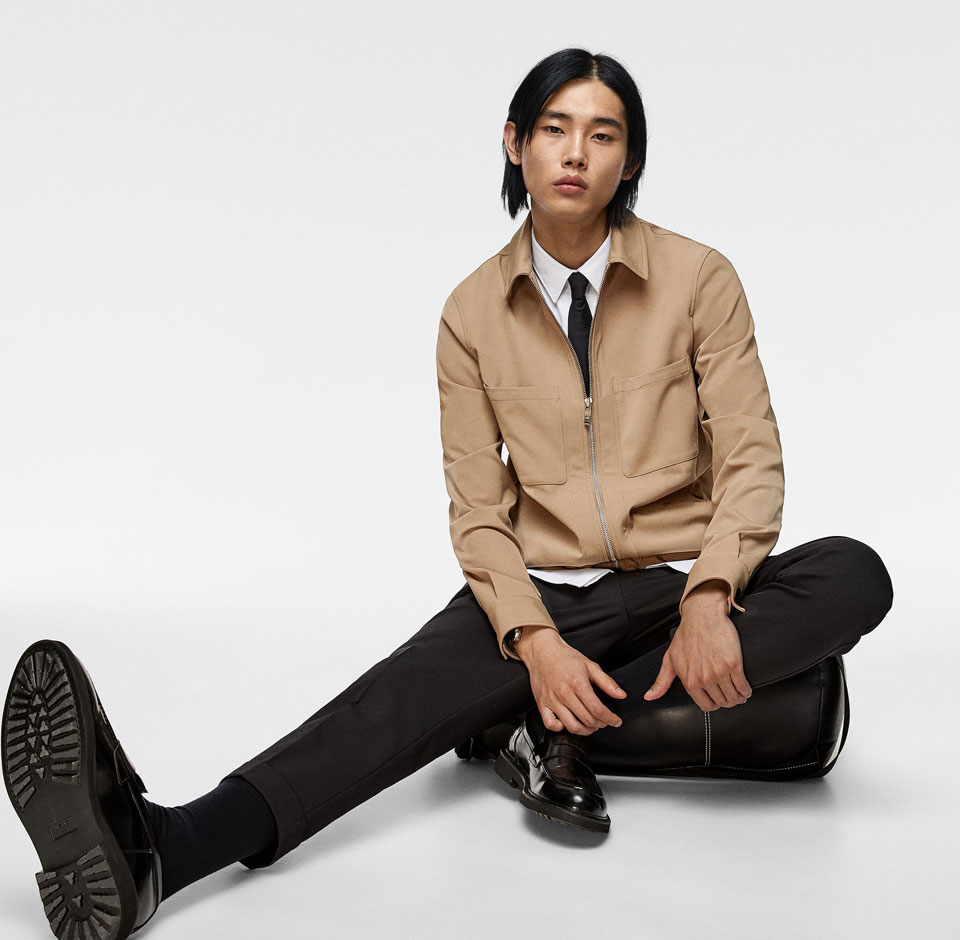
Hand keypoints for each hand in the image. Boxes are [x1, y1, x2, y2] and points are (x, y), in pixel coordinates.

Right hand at [515, 625, 625, 734]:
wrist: (542, 651)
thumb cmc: (565, 658)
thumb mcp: (590, 666)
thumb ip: (607, 682)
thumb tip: (621, 695)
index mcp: (577, 683)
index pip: (598, 709)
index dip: (610, 719)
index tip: (616, 721)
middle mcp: (564, 693)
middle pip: (587, 720)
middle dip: (601, 724)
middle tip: (605, 721)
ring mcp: (551, 700)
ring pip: (571, 726)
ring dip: (585, 730)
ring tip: (590, 725)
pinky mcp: (541, 703)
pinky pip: (550, 724)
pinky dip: (560, 728)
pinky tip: (568, 722)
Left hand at [644, 581, 751, 711]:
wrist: (703, 616)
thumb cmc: (687, 636)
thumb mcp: (670, 659)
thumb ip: (661, 681)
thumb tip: (649, 697)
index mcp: (689, 681)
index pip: (707, 706)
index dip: (714, 704)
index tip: (719, 699)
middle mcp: (704, 679)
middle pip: (722, 703)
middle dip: (728, 702)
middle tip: (731, 696)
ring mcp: (719, 672)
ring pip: (734, 697)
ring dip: (739, 698)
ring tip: (740, 694)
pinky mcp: (733, 664)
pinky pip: (743, 687)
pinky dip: (746, 691)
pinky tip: (745, 689)